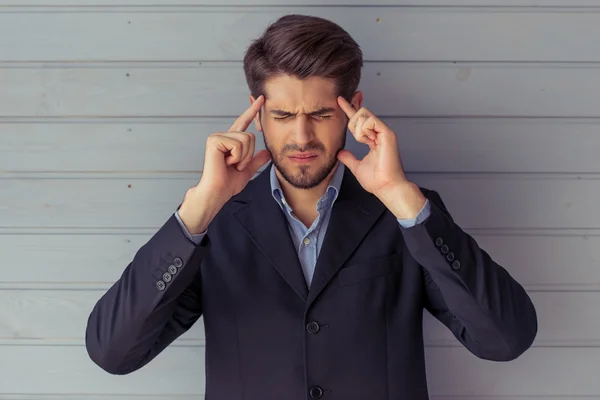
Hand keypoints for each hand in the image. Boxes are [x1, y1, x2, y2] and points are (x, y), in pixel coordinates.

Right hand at [179, 96, 270, 232]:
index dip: (252, 110)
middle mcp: (224, 136)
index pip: (244, 122)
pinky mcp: (214, 140)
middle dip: (249, 154)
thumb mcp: (247, 171)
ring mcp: (218, 137)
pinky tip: (226, 162)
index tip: (261, 98)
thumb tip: (267, 152)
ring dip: (243, 157)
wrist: (217, 193)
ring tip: (232, 165)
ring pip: (245, 139)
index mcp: (231, 142)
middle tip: (237, 165)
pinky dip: (236, 156)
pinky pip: (237, 144)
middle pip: (250, 136)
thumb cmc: (228, 184)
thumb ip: (256, 160)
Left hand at [336, 96, 406, 193]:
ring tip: (365, 142)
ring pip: (364, 115)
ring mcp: (384, 133)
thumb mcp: (357, 167)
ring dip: (358, 129)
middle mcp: (379, 134)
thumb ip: (349, 158)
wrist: (386, 187)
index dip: (349, 109)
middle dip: (352, 118)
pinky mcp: (388, 134)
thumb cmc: (377, 180)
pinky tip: (368, 139)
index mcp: (373, 140)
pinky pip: (370, 121)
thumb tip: (341, 153)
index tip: (340, 100)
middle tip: (356, 133)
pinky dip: (364, 130)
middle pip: (361, 113)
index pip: (359, 121)